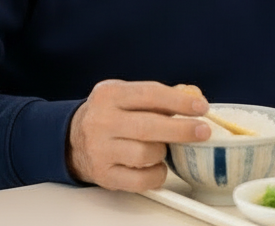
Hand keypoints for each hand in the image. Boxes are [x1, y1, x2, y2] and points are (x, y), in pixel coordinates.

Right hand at [66, 80, 210, 191]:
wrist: (73, 140)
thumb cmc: (109, 116)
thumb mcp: (126, 96)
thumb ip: (158, 97)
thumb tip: (193, 98)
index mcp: (109, 95)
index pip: (149, 94)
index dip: (179, 102)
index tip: (200, 107)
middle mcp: (101, 121)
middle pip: (149, 126)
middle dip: (182, 129)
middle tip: (202, 131)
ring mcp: (100, 149)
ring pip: (146, 154)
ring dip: (163, 152)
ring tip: (162, 148)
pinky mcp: (104, 175)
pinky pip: (142, 179)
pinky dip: (156, 174)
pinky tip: (156, 166)